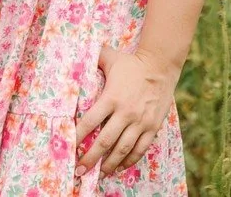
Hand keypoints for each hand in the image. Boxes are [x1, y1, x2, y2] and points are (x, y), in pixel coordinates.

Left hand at [74, 44, 179, 177]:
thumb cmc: (132, 63)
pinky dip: (129, 160)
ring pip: (123, 149)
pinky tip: (120, 167)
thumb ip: (93, 60)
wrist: (161, 66)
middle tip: (79, 170)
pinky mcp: (152, 127)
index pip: (90, 122)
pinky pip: (140, 148)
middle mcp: (125, 112)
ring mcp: (140, 121)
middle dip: (90, 158)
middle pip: (105, 141)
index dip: (78, 137)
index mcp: (111, 98)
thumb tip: (75, 55)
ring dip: (109, 164)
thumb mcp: (110, 58)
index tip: (70, 148)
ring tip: (98, 174)